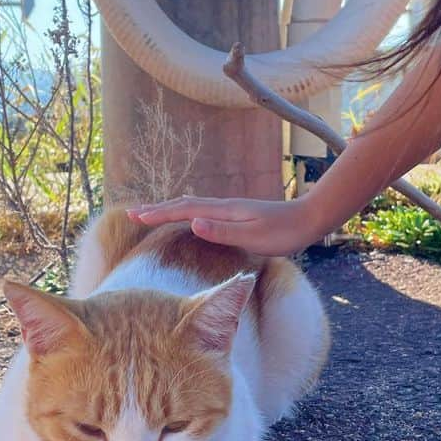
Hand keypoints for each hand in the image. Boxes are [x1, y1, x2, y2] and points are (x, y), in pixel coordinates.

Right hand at [128, 196, 321, 256]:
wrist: (308, 220)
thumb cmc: (283, 233)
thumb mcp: (253, 236)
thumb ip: (223, 232)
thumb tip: (193, 223)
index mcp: (224, 211)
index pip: (184, 211)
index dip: (159, 214)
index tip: (135, 217)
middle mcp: (223, 207)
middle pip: (183, 204)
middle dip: (157, 209)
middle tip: (132, 214)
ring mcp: (230, 210)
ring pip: (192, 207)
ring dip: (169, 209)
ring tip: (151, 215)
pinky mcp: (236, 217)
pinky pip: (202, 212)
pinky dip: (186, 213)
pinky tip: (187, 221)